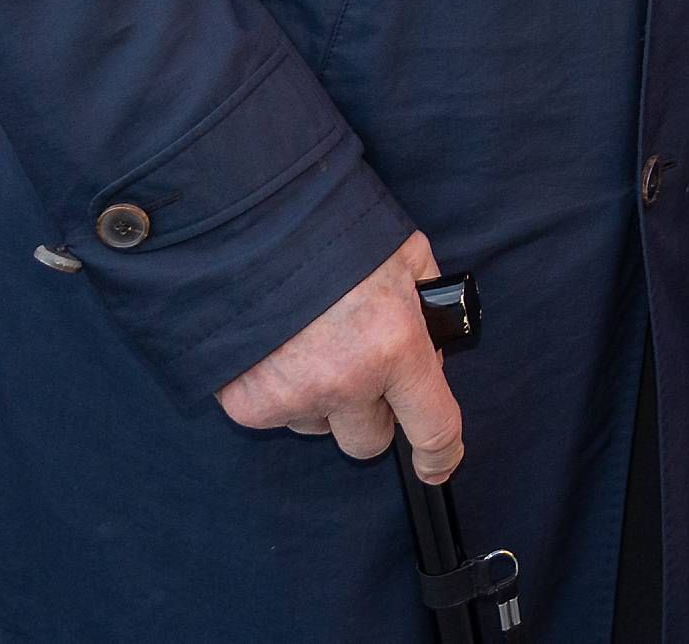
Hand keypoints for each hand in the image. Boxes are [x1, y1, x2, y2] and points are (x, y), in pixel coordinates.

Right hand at [215, 231, 464, 482]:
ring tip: (310, 342)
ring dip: (323, 400)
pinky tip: (277, 348)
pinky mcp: (249, 404)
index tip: (438, 466)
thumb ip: (426, 303)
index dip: (442, 455)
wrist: (247, 221)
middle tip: (360, 368)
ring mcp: (294, 397)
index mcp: (395, 346)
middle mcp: (346, 382)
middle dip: (373, 414)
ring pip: (321, 427)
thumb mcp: (404, 255)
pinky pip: (278, 415)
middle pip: (371, 442)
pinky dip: (281, 390)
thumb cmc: (331, 232)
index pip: (433, 427)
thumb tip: (431, 346)